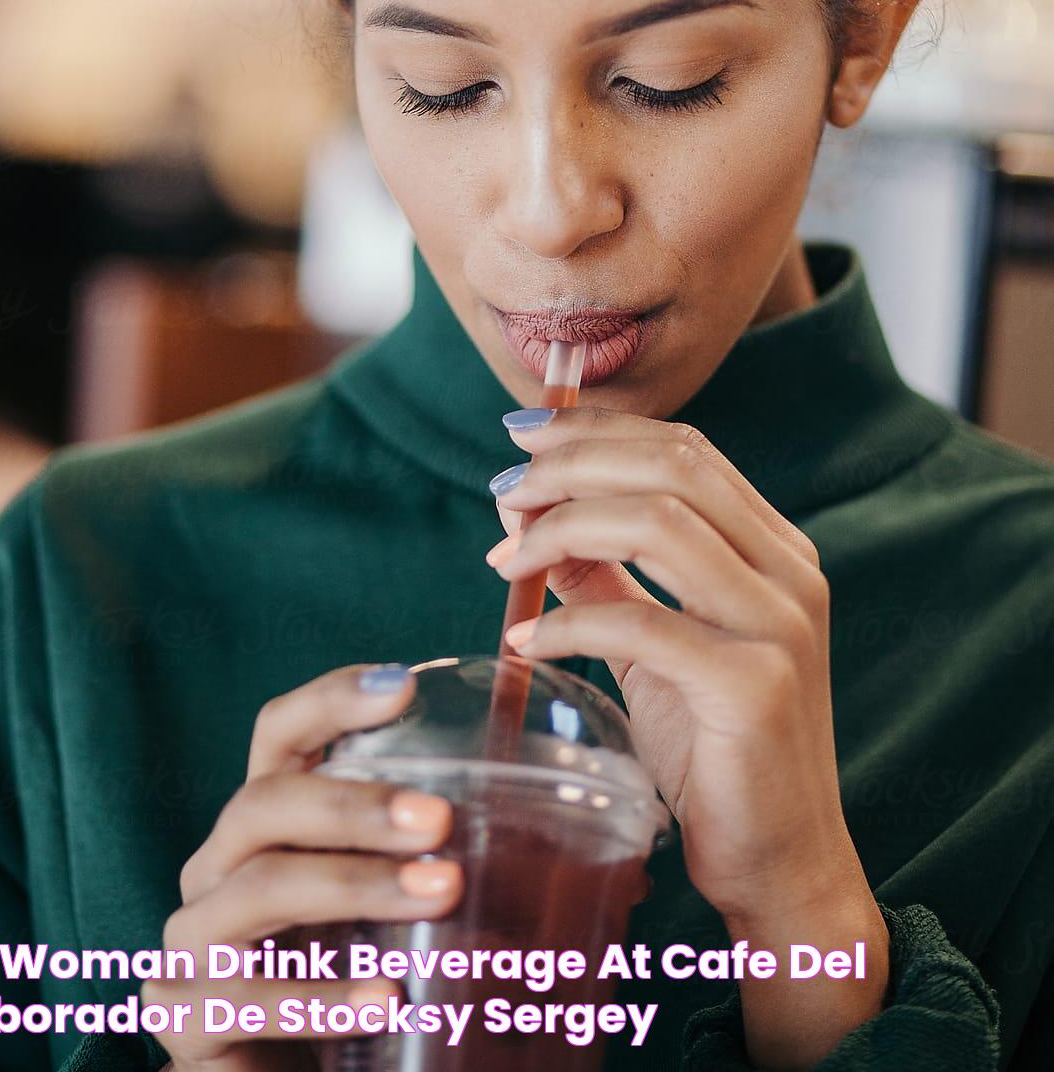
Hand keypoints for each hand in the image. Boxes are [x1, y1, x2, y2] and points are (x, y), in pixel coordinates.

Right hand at [141, 664, 463, 1069]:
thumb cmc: (350, 981)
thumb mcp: (396, 914)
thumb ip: (459, 872)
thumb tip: (608, 858)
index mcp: (265, 823)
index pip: (280, 735)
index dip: (331, 700)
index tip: (403, 686)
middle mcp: (216, 866)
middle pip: (266, 803)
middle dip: (354, 804)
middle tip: (440, 820)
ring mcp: (192, 939)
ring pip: (260, 888)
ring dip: (352, 885)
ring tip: (438, 893)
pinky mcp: (184, 1015)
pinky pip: (249, 997)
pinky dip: (321, 998)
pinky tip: (384, 1001)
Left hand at [488, 406, 863, 934]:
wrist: (782, 864)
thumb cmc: (716, 750)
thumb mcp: (653, 646)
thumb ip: (605, 576)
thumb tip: (529, 517)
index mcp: (775, 548)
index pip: (686, 448)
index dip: (597, 430)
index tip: (522, 436)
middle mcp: (789, 572)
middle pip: (673, 467)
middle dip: (573, 463)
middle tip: (503, 490)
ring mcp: (778, 627)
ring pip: (658, 522)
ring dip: (562, 528)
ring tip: (506, 559)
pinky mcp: (753, 688)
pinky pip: (640, 626)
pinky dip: (568, 623)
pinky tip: (526, 644)